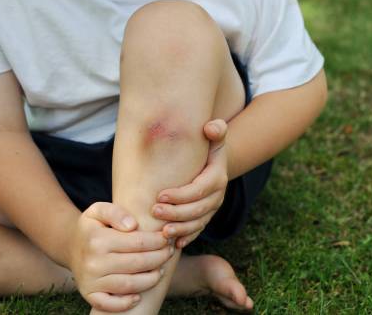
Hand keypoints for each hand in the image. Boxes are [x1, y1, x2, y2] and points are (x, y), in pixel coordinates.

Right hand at [69, 202, 174, 311]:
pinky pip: (109, 304)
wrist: (70, 247)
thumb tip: (132, 225)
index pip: (138, 242)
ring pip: (129, 285)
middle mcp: (93, 262)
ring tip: (160, 270)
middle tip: (168, 252)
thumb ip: (116, 212)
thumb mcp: (98, 210)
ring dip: (151, 279)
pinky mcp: (89, 295)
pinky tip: (138, 296)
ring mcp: (91, 281)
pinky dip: (125, 304)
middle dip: (160, 258)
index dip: (158, 241)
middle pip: (138, 263)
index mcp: (98, 240)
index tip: (166, 238)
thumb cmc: (92, 227)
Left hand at [152, 118, 228, 247]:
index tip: (160, 195)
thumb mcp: (213, 137)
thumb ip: (215, 130)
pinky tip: (173, 243)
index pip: (200, 189)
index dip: (181, 195)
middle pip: (198, 209)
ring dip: (180, 229)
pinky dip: (186, 238)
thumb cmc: (206, 147)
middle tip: (154, 211)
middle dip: (176, 213)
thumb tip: (210, 127)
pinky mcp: (205, 217)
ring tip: (161, 231)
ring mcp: (212, 208)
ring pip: (198, 223)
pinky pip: (197, 230)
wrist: (210, 162)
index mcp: (217, 177)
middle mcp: (217, 195)